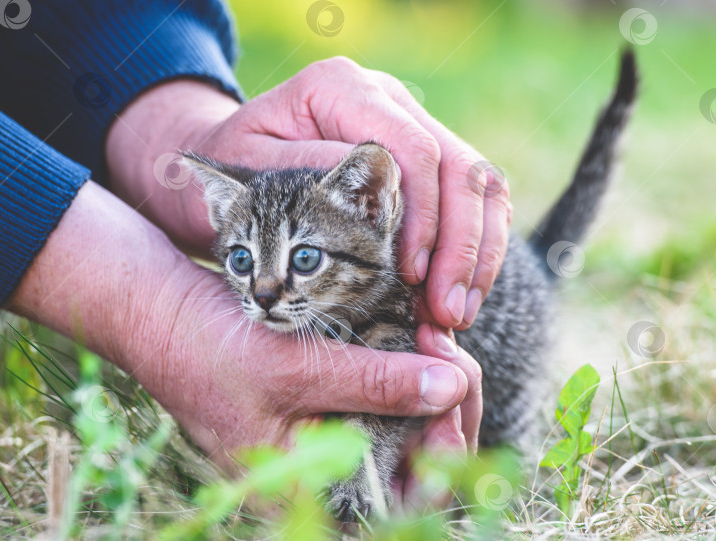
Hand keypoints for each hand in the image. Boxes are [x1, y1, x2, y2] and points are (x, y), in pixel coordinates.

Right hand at [7, 181, 481, 498]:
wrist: (159, 309)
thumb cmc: (205, 349)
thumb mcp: (289, 369)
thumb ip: (370, 382)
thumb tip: (451, 386)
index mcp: (307, 486)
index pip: (400, 502)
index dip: (443, 455)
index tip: (455, 390)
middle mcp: (325, 466)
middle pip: (418, 459)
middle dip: (448, 406)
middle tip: (450, 348)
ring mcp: (331, 426)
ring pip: (411, 421)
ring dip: (436, 378)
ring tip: (434, 330)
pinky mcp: (334, 389)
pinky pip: (391, 388)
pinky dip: (414, 361)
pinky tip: (420, 329)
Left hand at [106, 57, 511, 329]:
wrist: (233, 157)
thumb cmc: (234, 164)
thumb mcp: (249, 170)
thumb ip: (306, 171)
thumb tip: (377, 180)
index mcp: (343, 89)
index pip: (413, 150)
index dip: (423, 217)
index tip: (411, 275)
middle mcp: (388, 100)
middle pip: (460, 167)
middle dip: (461, 246)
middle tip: (448, 311)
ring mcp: (412, 127)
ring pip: (482, 185)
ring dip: (478, 255)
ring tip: (457, 314)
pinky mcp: (424, 163)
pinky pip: (476, 201)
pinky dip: (477, 252)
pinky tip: (462, 294)